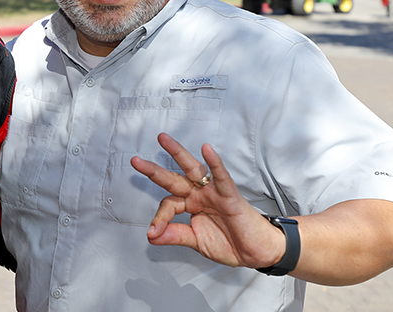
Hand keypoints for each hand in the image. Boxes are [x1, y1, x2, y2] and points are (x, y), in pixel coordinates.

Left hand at [130, 133, 285, 269]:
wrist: (257, 253)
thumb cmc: (231, 243)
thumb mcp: (196, 241)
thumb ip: (175, 235)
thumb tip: (151, 236)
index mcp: (191, 204)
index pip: (168, 204)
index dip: (159, 218)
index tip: (153, 232)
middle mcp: (200, 194)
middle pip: (173, 178)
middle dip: (154, 170)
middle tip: (135, 161)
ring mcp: (214, 192)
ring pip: (193, 170)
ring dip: (177, 153)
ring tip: (162, 140)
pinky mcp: (230, 196)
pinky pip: (222, 177)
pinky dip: (215, 163)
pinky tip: (207, 149)